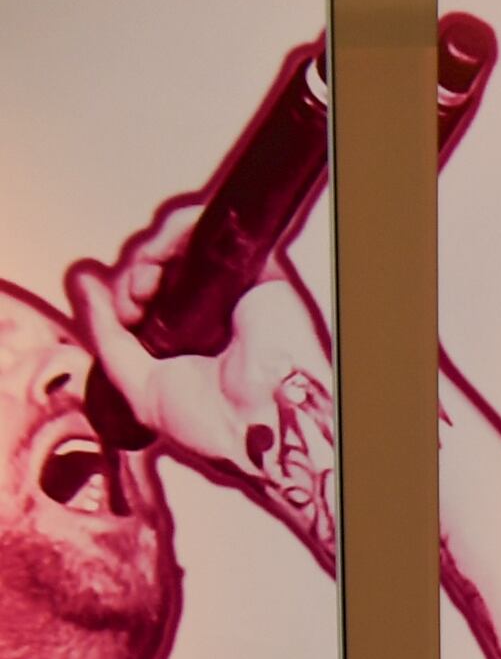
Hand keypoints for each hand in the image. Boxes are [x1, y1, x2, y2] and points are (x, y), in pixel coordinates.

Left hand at [66, 200, 341, 562]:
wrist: (259, 427)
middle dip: (134, 276)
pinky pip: (213, 231)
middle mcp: (215, 311)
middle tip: (132, 305)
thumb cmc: (217, 425)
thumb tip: (83, 282)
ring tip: (144, 287)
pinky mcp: (260, 271)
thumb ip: (106, 334)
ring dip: (149, 256)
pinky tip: (158, 256)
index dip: (126, 293)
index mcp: (193, 338)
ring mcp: (237, 289)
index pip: (150, 292)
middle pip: (161, 264)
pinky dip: (178, 231)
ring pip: (181, 244)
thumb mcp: (139, 384)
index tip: (123, 317)